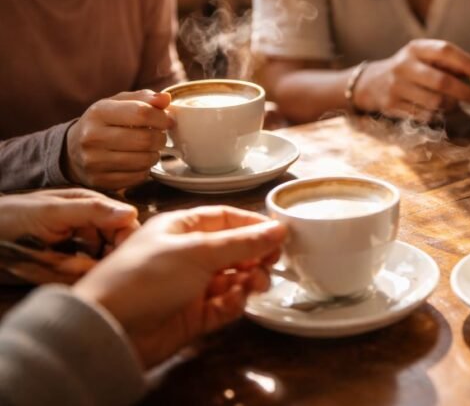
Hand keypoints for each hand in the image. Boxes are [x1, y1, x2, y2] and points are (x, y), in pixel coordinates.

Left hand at [0, 189, 138, 283]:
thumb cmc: (11, 216)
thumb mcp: (52, 212)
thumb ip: (92, 211)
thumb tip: (131, 213)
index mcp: (93, 207)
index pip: (126, 225)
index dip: (125, 241)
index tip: (115, 257)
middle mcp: (91, 227)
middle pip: (113, 248)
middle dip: (98, 260)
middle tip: (74, 264)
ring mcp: (78, 248)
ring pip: (96, 266)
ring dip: (77, 269)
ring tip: (55, 264)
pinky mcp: (65, 266)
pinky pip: (78, 277)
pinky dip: (68, 277)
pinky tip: (52, 270)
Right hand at [64, 90, 173, 189]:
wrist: (73, 150)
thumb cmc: (103, 123)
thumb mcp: (118, 103)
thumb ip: (143, 98)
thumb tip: (165, 98)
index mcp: (98, 112)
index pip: (141, 113)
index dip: (162, 117)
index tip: (167, 120)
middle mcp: (92, 137)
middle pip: (145, 139)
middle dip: (160, 138)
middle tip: (159, 136)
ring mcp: (94, 162)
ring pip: (144, 160)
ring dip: (154, 155)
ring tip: (149, 149)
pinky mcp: (100, 180)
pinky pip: (137, 177)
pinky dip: (145, 170)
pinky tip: (138, 162)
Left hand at [73, 206, 285, 367]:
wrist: (109, 329)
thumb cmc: (142, 278)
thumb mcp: (197, 251)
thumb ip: (242, 242)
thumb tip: (278, 228)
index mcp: (181, 228)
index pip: (226, 219)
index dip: (253, 224)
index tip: (280, 232)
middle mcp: (186, 254)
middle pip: (233, 249)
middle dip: (256, 254)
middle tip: (273, 260)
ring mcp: (189, 285)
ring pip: (233, 278)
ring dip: (250, 279)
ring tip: (257, 283)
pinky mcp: (192, 315)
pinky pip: (224, 305)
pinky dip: (235, 302)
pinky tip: (238, 300)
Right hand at [353, 39, 469, 122]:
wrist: (371, 82)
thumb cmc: (411, 69)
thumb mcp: (427, 58)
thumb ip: (455, 61)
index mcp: (416, 48)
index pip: (445, 51)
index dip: (468, 63)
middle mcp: (404, 66)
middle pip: (442, 82)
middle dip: (467, 93)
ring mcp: (397, 87)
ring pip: (435, 102)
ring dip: (452, 106)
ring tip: (458, 104)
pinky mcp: (393, 105)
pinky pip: (424, 115)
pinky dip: (438, 115)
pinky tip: (440, 110)